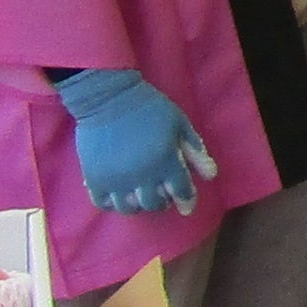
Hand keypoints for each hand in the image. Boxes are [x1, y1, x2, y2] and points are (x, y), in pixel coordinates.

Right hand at [54, 68, 217, 218]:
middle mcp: (141, 175)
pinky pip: (103, 204)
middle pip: (155, 204)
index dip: (187, 199)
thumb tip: (212, 175)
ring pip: (130, 208)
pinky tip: (119, 194)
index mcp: (166, 161)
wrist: (108, 98)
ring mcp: (116, 180)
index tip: (187, 204)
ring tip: (141, 193)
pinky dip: (113, 203)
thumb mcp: (179, 124)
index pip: (181, 191)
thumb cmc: (149, 108)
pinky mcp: (94, 179)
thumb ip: (195, 150)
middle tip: (162, 192)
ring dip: (139, 204)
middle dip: (163, 201)